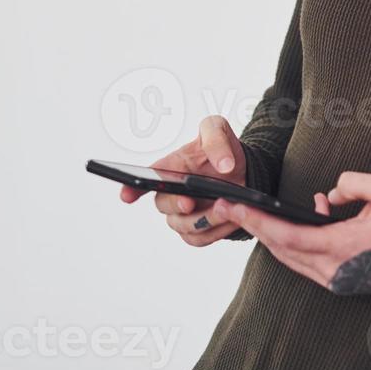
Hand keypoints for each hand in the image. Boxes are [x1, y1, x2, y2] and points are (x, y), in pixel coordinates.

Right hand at [119, 115, 247, 246]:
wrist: (244, 171)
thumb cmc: (223, 149)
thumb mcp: (218, 130)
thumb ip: (216, 141)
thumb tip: (223, 165)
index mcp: (170, 167)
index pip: (145, 178)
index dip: (132, 188)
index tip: (126, 196)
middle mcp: (172, 192)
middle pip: (163, 205)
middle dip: (175, 204)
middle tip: (189, 202)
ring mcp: (184, 214)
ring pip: (184, 227)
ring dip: (204, 220)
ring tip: (225, 208)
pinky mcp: (199, 230)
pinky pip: (201, 239)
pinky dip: (217, 231)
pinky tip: (232, 218)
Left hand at [211, 171, 370, 294]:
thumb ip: (353, 183)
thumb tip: (330, 194)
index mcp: (340, 248)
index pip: (286, 236)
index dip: (258, 221)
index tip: (236, 207)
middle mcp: (331, 269)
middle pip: (280, 250)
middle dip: (254, 227)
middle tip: (230, 207)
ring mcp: (334, 280)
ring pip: (289, 258)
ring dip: (271, 236)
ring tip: (255, 213)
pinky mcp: (338, 282)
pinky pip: (304, 262)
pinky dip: (293, 243)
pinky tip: (299, 221)